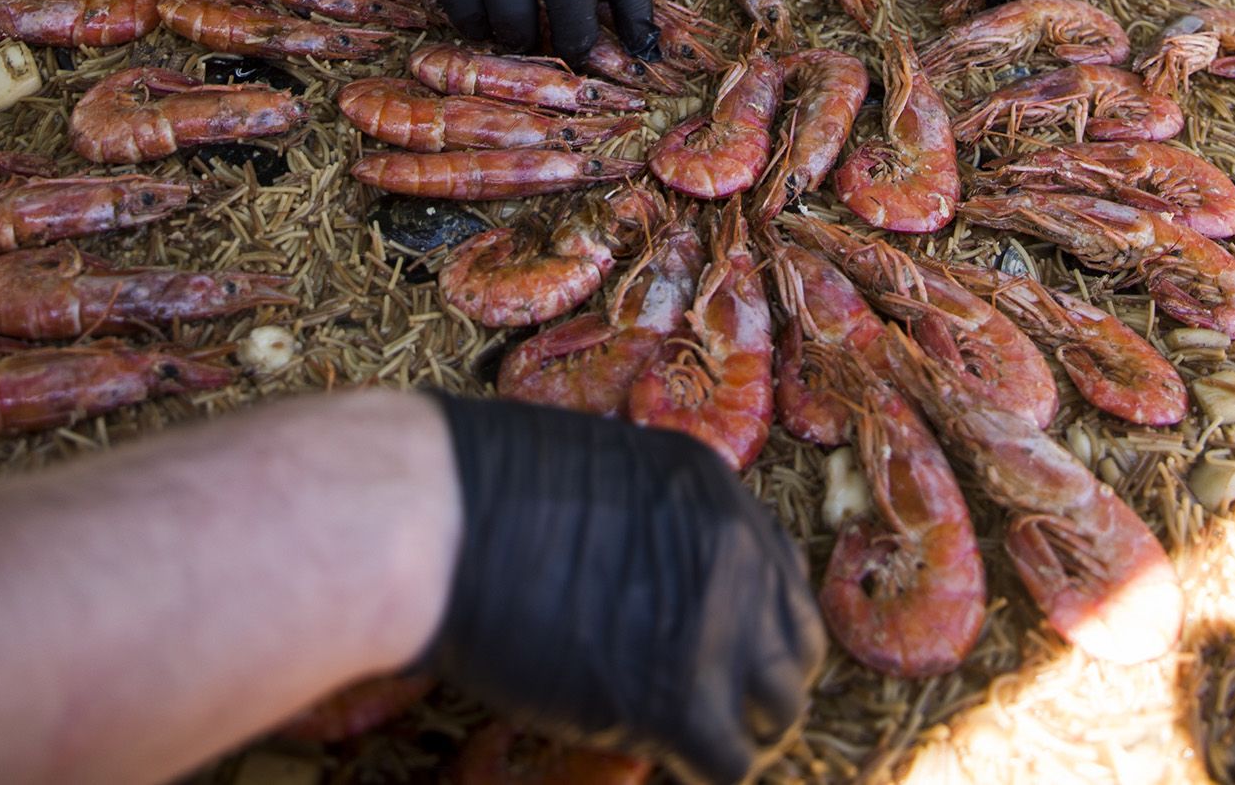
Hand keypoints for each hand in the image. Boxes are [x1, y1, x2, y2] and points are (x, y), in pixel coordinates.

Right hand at [358, 0, 653, 65]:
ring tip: (521, 36)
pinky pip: (472, 20)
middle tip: (575, 56)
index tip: (643, 44)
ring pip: (520, 27)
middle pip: (576, 13)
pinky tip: (482, 17)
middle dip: (578, 44)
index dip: (638, 15)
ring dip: (522, 40)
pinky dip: (479, 27)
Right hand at [423, 396, 824, 784]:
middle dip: (761, 684)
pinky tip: (662, 760)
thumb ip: (649, 528)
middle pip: (795, 644)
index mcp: (712, 490)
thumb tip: (652, 585)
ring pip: (777, 710)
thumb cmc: (481, 492)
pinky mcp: (678, 697)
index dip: (754, 623)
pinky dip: (701, 770)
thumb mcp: (599, 479)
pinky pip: (728, 762)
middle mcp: (735, 550)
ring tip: (690, 745)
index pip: (779, 573)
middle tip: (716, 712)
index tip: (725, 654)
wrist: (439, 518)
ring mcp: (715, 624)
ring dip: (737, 733)